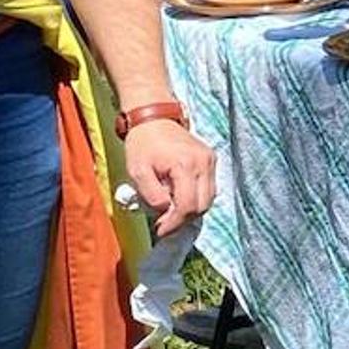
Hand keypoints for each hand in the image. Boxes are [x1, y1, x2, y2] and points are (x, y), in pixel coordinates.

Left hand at [123, 119, 216, 237]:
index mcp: (185, 165)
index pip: (187, 205)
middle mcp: (204, 163)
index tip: (160, 230)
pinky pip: (209, 187)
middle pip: (203, 205)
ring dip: (191, 210)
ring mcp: (210, 160)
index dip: (174, 223)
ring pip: (209, 198)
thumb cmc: (143, 143)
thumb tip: (164, 211)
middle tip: (164, 223)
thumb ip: (151, 194)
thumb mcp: (137, 171)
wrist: (154, 118)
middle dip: (183, 219)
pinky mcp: (210, 159)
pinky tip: (178, 197)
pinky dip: (196, 198)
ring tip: (170, 211)